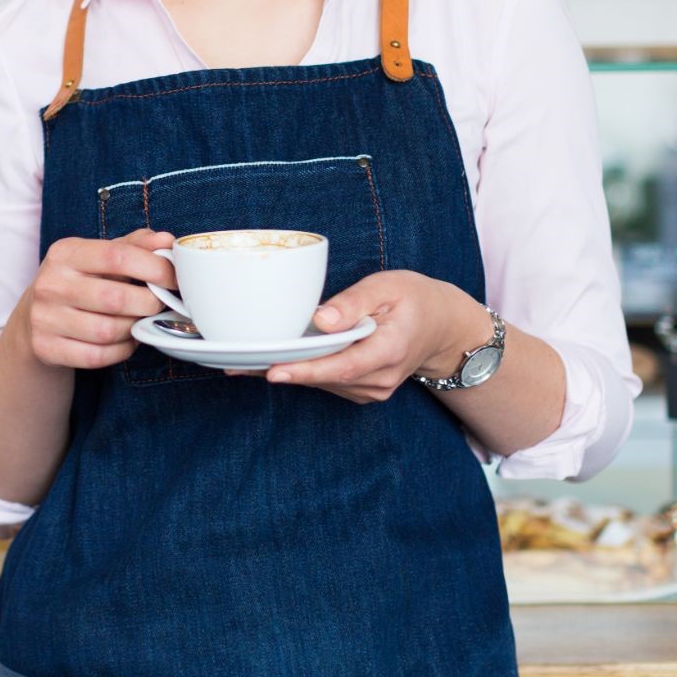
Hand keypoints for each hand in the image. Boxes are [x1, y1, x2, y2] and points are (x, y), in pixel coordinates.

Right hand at [9, 229, 174, 371]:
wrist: (33, 316)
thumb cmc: (79, 281)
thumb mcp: (100, 255)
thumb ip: (135, 245)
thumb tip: (166, 241)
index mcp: (65, 253)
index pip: (117, 256)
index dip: (153, 268)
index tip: (173, 278)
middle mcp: (50, 283)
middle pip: (115, 298)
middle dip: (149, 303)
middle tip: (160, 304)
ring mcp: (45, 318)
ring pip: (107, 331)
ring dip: (134, 329)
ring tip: (140, 321)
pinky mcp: (46, 348)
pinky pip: (97, 356)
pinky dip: (120, 350)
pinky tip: (125, 340)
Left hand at [260, 270, 488, 402]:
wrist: (442, 328)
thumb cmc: (413, 299)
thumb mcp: (388, 287)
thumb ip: (354, 303)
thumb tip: (320, 319)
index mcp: (389, 350)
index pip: (342, 365)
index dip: (305, 370)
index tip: (272, 371)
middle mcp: (380, 378)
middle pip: (324, 377)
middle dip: (281, 370)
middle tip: (235, 364)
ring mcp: (372, 389)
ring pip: (322, 382)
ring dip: (285, 371)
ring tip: (241, 361)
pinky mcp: (362, 390)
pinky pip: (327, 382)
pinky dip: (301, 371)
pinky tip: (271, 360)